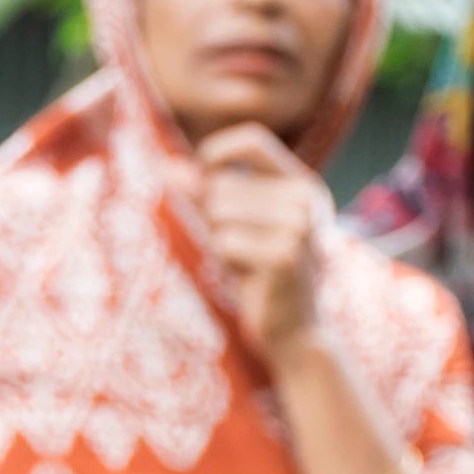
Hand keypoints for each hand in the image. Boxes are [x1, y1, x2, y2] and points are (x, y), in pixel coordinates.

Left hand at [196, 123, 332, 374]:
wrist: (295, 333)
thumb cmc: (260, 277)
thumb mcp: (234, 228)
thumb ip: (206, 195)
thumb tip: (167, 167)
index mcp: (301, 185)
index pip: (253, 140)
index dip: (217, 151)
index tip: (201, 174)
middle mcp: (306, 199)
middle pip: (224, 185)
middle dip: (214, 218)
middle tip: (237, 250)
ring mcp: (299, 226)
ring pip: (221, 212)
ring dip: (220, 241)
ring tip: (244, 264)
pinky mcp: (285, 255)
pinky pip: (226, 241)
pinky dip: (226, 262)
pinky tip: (249, 279)